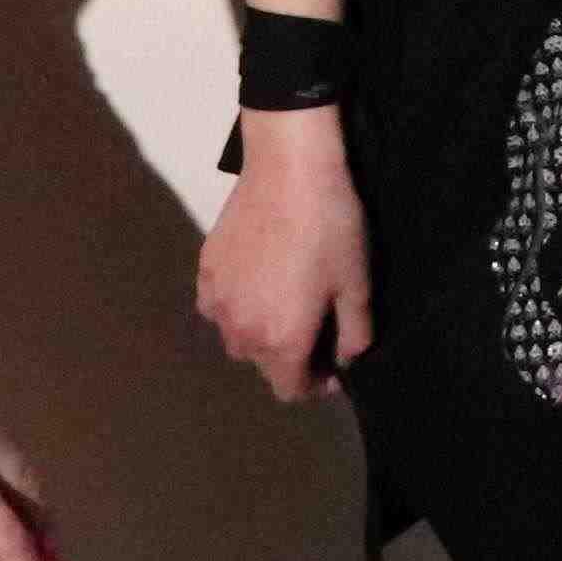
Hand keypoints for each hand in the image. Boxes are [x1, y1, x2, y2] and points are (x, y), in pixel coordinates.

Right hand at [195, 116, 373, 403]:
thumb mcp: (357, 284)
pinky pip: (216, 306)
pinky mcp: (204, 271)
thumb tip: (345, 361)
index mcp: (282, 342)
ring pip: (236, 338)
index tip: (331, 361)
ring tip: (281, 301)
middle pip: (263, 366)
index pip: (290, 391)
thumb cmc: (330, 227)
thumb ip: (354, 335)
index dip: (315, 383)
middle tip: (313, 324)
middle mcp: (242, 331)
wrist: (289, 169)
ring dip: (258, 332)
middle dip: (289, 356)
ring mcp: (218, 302)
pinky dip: (234, 304)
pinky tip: (253, 279)